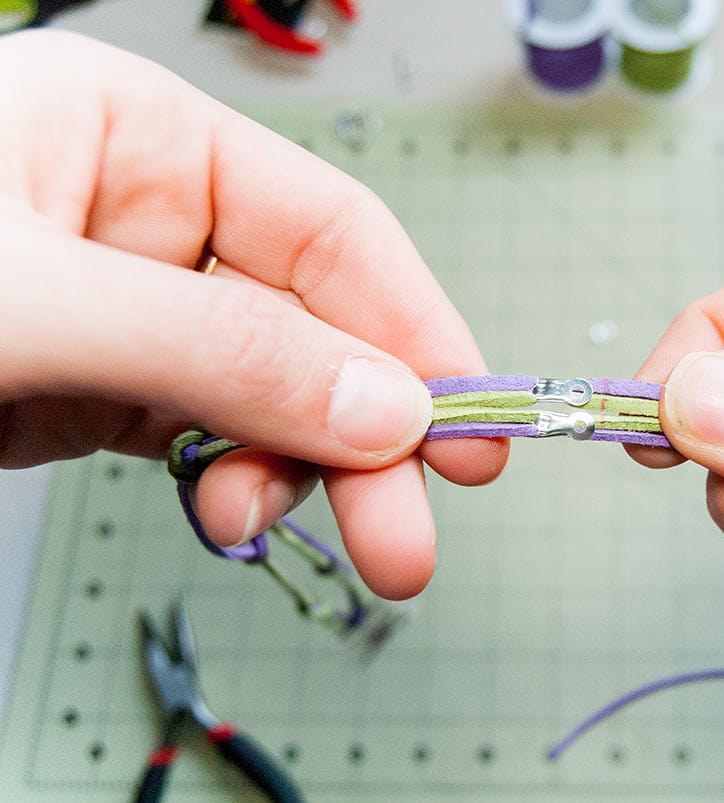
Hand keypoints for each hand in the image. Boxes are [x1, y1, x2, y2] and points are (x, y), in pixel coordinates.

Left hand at [0, 31, 507, 598]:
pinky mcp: (99, 386)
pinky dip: (233, 482)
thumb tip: (383, 404)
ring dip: (294, 471)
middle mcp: (145, 217)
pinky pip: (208, 435)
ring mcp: (129, 309)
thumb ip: (222, 352)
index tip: (467, 419)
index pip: (329, 228)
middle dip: (365, 432)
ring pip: (267, 393)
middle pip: (310, 325)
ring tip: (281, 530)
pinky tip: (229, 512)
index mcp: (138, 136)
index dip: (411, 326)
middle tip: (413, 531)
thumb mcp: (36, 304)